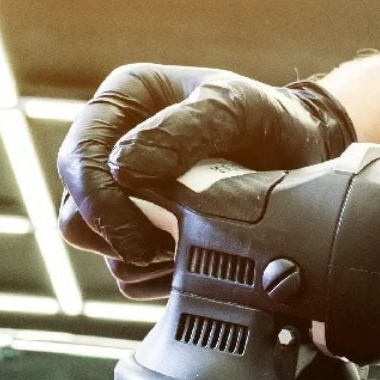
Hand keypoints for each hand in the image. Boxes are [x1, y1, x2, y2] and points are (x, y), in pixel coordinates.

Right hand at [56, 64, 354, 297]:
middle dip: (118, 235)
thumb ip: (183, 128)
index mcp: (122, 103)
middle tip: (168, 245)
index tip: (138, 227)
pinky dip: (154, 276)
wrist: (303, 153)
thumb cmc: (268, 118)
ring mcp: (124, 194)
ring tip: (186, 247)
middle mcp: (112, 147)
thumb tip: (124, 166)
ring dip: (137, 258)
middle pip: (75, 210)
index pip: (77, 158)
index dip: (97, 200)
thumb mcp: (235, 108)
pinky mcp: (142, 230)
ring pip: (96, 245)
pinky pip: (125, 270)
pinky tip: (190, 259)